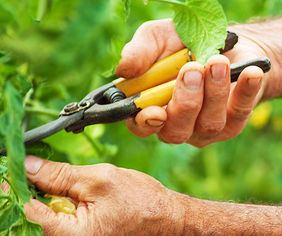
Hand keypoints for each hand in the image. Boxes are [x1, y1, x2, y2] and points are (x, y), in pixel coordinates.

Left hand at [23, 156, 184, 234]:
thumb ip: (60, 174)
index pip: (25, 210)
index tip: (11, 166)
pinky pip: (54, 221)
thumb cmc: (139, 201)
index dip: (15, 184)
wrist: (163, 217)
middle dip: (29, 189)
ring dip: (40, 195)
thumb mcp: (98, 179)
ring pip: (40, 218)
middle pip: (29, 217)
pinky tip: (60, 190)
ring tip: (48, 177)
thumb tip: (28, 164)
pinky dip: (52, 202)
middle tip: (31, 168)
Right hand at [116, 19, 269, 146]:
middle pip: (176, 131)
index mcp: (151, 107)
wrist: (224, 43)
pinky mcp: (233, 123)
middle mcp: (176, 124)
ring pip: (208, 124)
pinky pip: (239, 113)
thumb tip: (124, 69)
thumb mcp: (160, 37)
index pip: (141, 126)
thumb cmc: (184, 43)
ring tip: (218, 61)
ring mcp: (205, 128)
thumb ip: (140, 50)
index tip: (154, 110)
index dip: (145, 123)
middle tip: (192, 69)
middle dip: (185, 101)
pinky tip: (250, 72)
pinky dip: (245, 91)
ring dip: (213, 92)